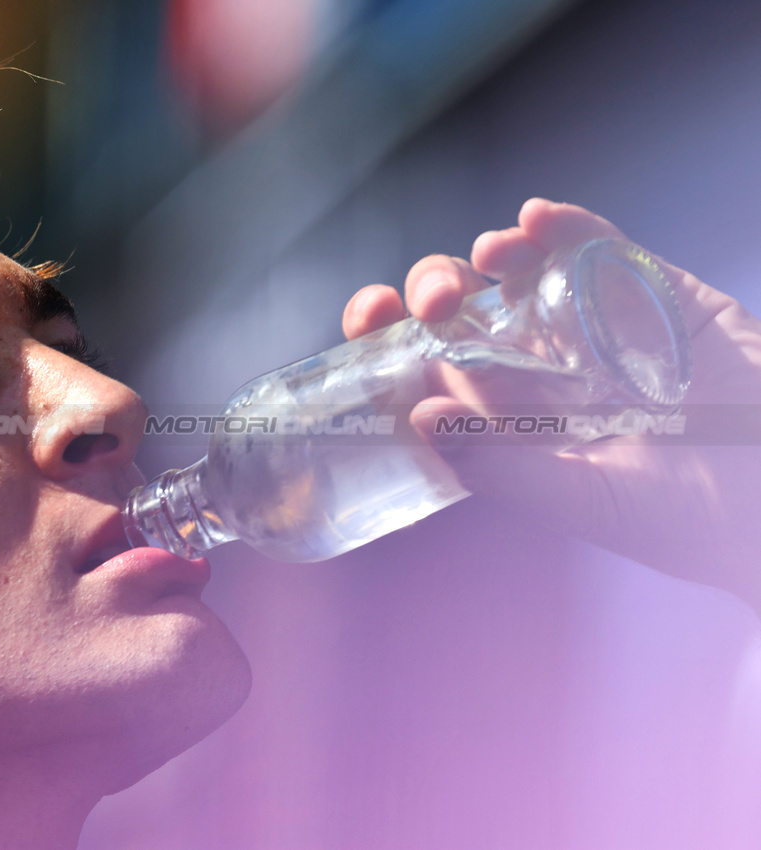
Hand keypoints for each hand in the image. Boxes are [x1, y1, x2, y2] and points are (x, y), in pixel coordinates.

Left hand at [343, 199, 760, 613]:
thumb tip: (418, 419)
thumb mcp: (588, 502)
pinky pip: (599, 249)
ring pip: (521, 273)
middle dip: (437, 292)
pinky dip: (569, 226)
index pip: (429, 369)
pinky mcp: (650, 296)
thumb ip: (503, 466)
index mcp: (509, 420)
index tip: (368, 317)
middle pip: (465, 313)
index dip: (389, 337)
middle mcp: (540, 369)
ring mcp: (591, 327)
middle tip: (439, 301)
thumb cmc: (688, 519)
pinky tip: (538, 216)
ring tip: (490, 254)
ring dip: (493, 254)